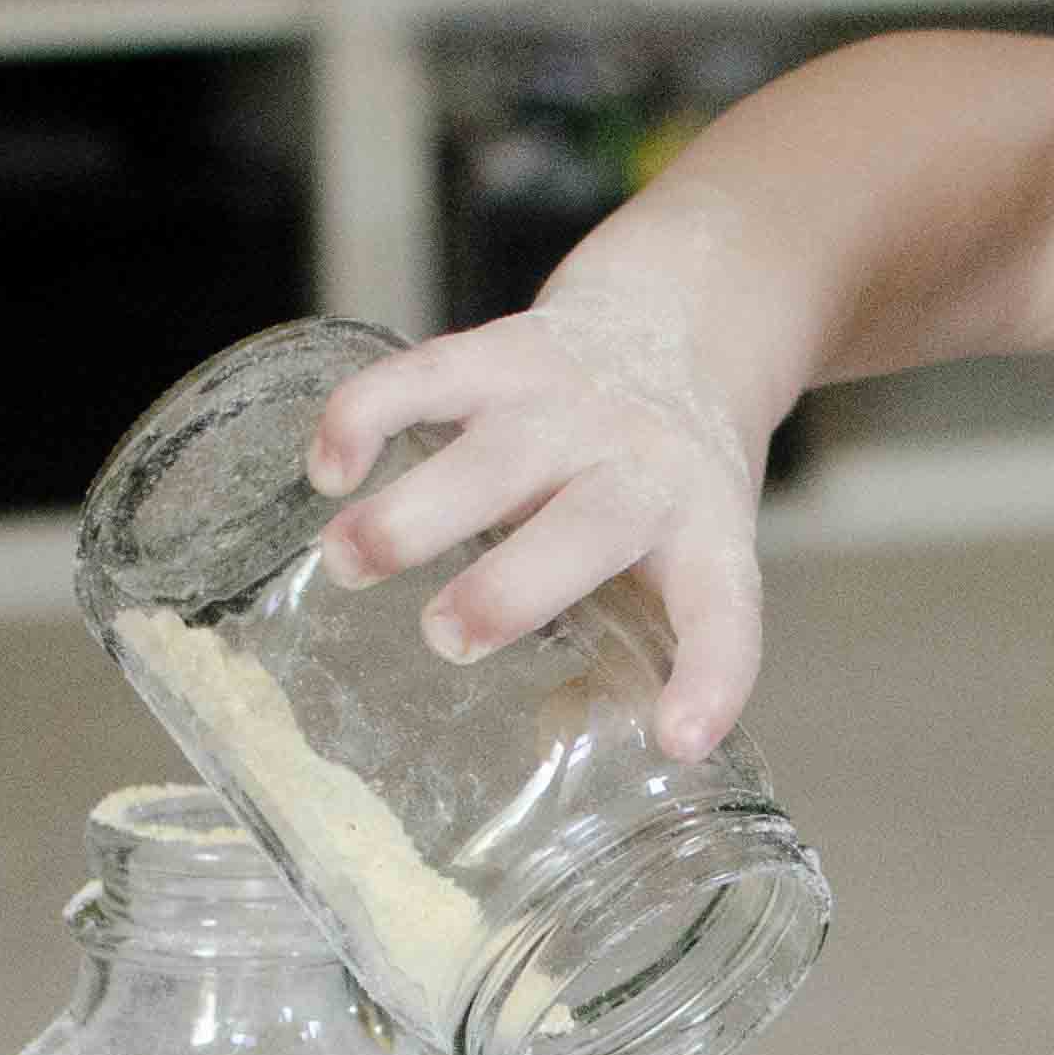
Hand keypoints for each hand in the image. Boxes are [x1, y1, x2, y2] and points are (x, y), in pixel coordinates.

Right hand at [302, 273, 773, 760]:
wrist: (686, 316)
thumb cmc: (670, 478)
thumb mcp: (692, 554)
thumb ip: (634, 645)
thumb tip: (553, 732)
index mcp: (705, 530)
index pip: (723, 609)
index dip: (711, 677)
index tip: (679, 738)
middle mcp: (642, 464)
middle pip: (586, 527)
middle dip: (509, 588)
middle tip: (445, 638)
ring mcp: (570, 404)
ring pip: (490, 456)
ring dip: (412, 511)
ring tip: (347, 562)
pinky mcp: (504, 352)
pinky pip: (428, 377)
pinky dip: (368, 416)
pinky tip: (330, 472)